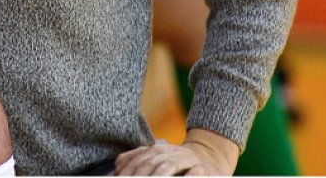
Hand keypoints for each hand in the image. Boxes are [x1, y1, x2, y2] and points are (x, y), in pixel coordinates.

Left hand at [113, 130, 237, 175]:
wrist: (208, 158)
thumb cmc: (176, 164)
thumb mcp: (156, 159)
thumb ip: (135, 161)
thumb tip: (116, 170)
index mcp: (155, 150)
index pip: (136, 159)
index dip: (126, 171)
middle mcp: (169, 152)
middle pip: (149, 164)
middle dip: (138, 177)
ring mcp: (186, 159)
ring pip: (168, 167)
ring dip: (157, 176)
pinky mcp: (203, 168)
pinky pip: (194, 172)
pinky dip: (187, 177)